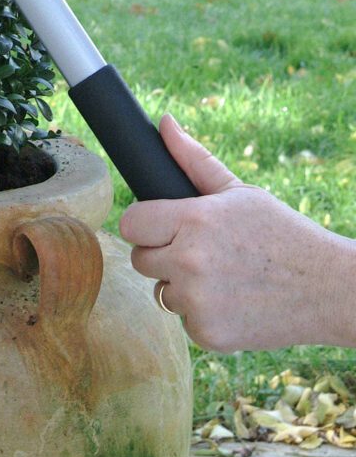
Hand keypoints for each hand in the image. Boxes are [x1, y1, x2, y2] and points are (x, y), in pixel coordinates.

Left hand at [119, 115, 355, 350]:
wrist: (326, 288)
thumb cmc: (281, 233)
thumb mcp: (239, 191)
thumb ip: (193, 159)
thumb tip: (165, 123)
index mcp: (193, 220)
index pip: (131, 223)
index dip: (144, 224)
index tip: (158, 226)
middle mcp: (188, 261)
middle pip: (139, 259)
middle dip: (161, 254)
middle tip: (199, 251)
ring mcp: (196, 301)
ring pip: (162, 291)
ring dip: (182, 286)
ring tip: (223, 276)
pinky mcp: (207, 334)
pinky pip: (184, 320)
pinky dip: (202, 314)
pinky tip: (233, 301)